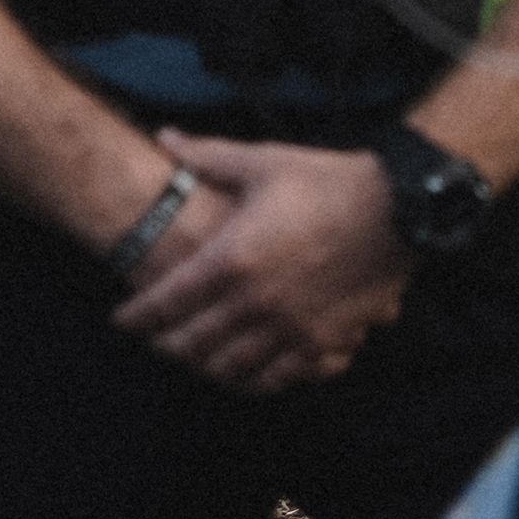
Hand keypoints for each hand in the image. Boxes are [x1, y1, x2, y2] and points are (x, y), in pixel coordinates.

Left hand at [111, 133, 411, 393]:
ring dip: (203, 367)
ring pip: (228, 368)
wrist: (398, 208)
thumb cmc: (328, 181)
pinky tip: (246, 374)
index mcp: (230, 259)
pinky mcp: (322, 342)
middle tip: (153, 341)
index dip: (135, 316)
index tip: (120, 320)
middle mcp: (253, 303)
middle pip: (189, 343)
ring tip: (193, 359)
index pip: (164, 301)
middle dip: (163, 345)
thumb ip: (207, 156)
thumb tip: (164, 137)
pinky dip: (253, 380)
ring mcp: (288, 329)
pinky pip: (277, 378)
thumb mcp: (263, 162)